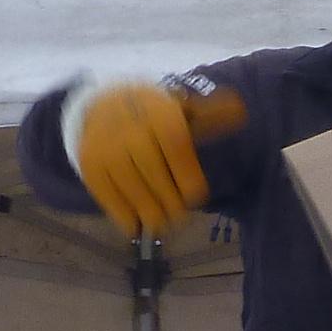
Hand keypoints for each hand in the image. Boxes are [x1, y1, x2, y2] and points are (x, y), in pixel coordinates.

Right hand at [68, 74, 248, 237]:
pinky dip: (123, 215)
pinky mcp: (90, 167)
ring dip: (150, 214)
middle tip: (182, 219)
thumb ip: (208, 115)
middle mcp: (130, 132)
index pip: (176, 149)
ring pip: (133, 191)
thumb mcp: (178, 106)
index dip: (188, 178)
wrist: (97, 105)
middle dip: (171, 203)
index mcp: (158, 115)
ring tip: (163, 226)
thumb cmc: (149, 112)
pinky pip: (108, 197)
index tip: (197, 198)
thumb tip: (241, 112)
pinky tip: (136, 226)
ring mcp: (107, 151)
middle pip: (155, 175)